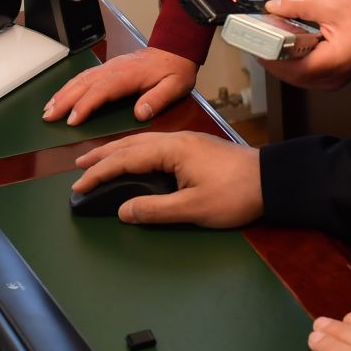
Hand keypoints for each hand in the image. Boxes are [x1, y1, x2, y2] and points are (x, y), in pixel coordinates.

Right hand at [43, 47, 196, 125]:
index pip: (101, 91)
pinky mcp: (108, 67)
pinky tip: (61, 95)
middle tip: (48, 116)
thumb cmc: (174, 70)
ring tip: (48, 108)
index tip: (72, 120)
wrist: (174, 49)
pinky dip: (70, 85)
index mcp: (128, 75)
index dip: (85, 105)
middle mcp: (113, 69)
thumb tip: (140, 113)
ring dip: (63, 93)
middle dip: (64, 100)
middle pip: (84, 84)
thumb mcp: (175, 86)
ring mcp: (109, 67)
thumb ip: (158, 99)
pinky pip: (84, 76)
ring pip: (81, 79)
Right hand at [72, 131, 262, 226]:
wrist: (272, 180)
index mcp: (171, 149)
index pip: (125, 159)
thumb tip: (122, 211)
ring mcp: (185, 142)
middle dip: (101, 157)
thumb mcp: (194, 208)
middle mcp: (175, 140)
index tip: (78, 186)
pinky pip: (153, 146)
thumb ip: (155, 210)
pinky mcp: (194, 148)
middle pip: (129, 145)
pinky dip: (134, 153)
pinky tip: (133, 161)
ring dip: (116, 153)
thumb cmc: (235, 194)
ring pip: (141, 143)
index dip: (99, 173)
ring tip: (97, 163)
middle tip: (78, 169)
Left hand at [258, 0, 350, 90]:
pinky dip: (291, 61)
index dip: (270, 55)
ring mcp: (330, 82)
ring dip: (280, 60)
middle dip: (271, 56)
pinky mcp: (329, 78)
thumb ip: (300, 5)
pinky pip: (303, 74)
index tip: (254, 39)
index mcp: (332, 63)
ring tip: (269, 38)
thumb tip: (272, 8)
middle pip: (290, 74)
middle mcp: (330, 79)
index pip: (292, 67)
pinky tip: (286, 45)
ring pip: (295, 77)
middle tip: (257, 36)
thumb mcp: (332, 5)